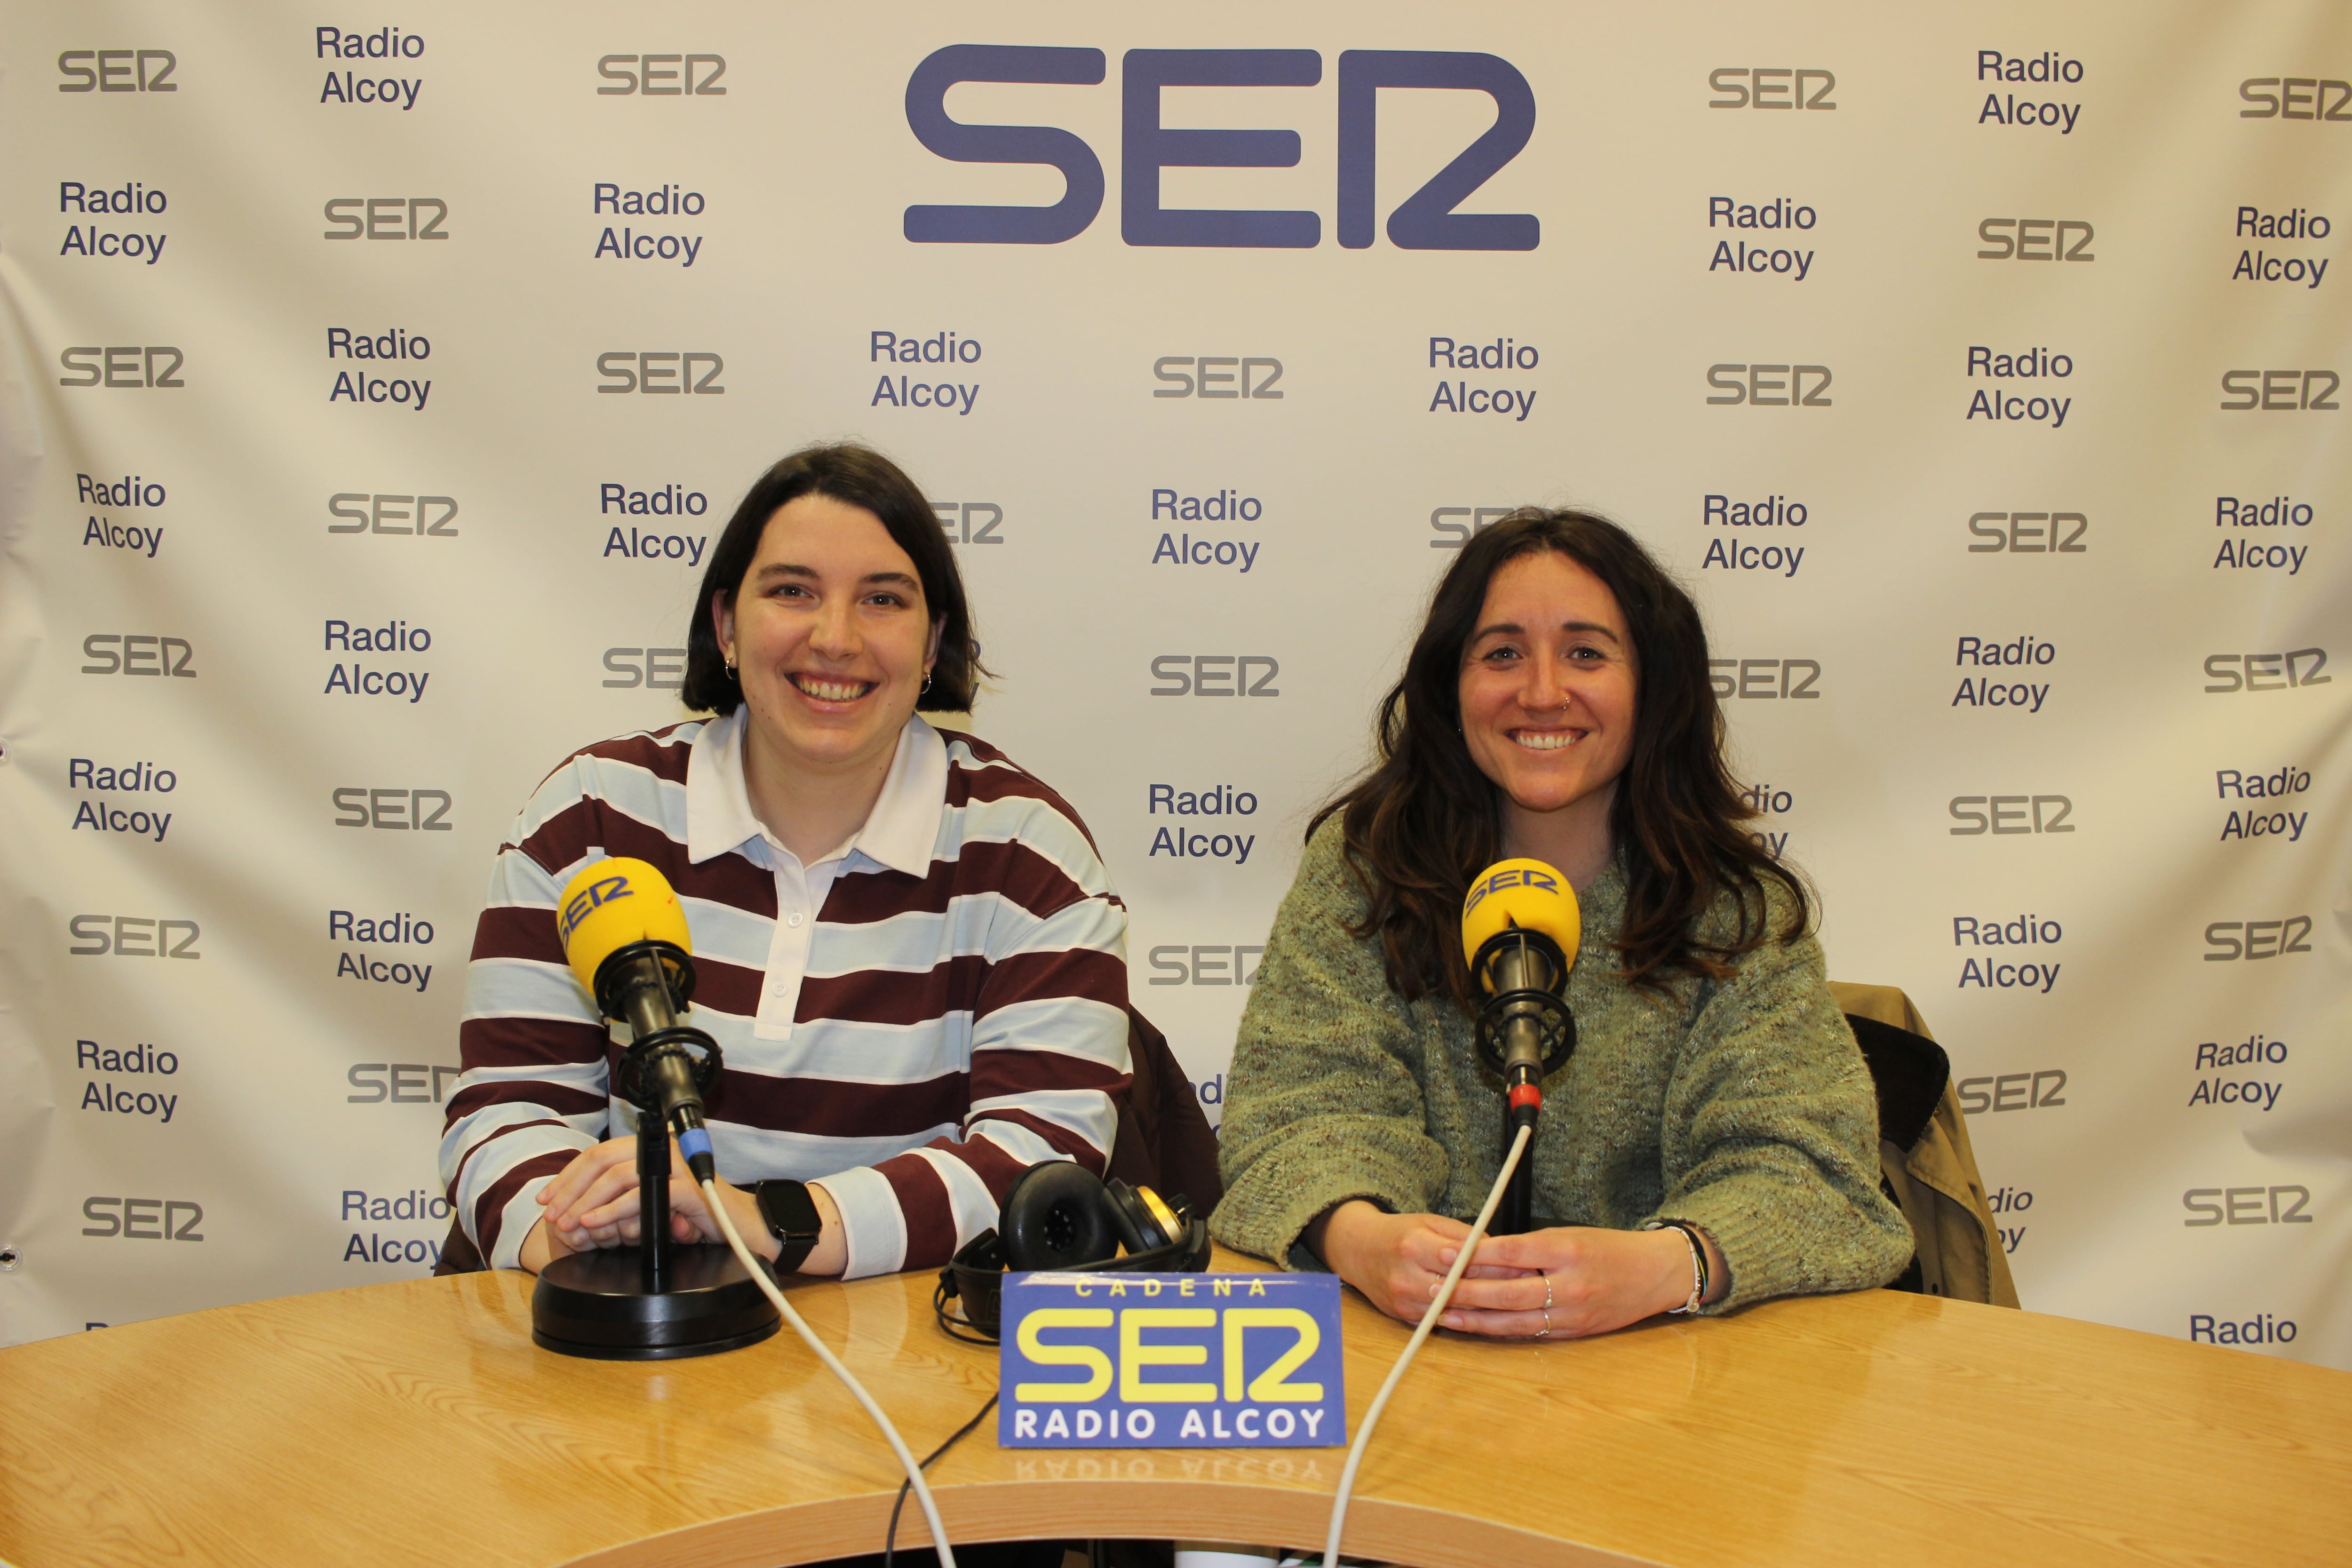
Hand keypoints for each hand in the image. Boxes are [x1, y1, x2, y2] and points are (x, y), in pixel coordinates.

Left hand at [515, 1136, 845, 1275]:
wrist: (748, 1232)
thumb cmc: (704, 1223)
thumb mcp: (655, 1211)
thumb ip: (626, 1204)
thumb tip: (579, 1215)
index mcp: (653, 1153)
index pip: (599, 1155)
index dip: (568, 1176)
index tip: (548, 1200)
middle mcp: (664, 1152)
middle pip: (602, 1159)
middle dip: (570, 1189)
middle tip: (553, 1216)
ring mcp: (677, 1166)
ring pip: (618, 1173)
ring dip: (586, 1200)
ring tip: (570, 1224)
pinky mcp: (688, 1187)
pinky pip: (643, 1194)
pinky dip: (613, 1210)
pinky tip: (596, 1223)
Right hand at [1309, 1201, 1529, 1323]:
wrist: (1357, 1251)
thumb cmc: (1400, 1232)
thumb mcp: (1430, 1221)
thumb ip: (1464, 1237)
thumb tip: (1501, 1251)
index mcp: (1413, 1246)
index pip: (1462, 1260)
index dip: (1495, 1264)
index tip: (1523, 1265)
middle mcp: (1406, 1277)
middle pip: (1461, 1289)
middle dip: (1497, 1288)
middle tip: (1528, 1287)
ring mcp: (1404, 1302)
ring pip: (1455, 1310)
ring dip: (1486, 1307)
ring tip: (1515, 1302)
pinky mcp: (1404, 1318)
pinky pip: (1442, 1320)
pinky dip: (1466, 1317)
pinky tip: (1489, 1313)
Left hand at [1436, 1225, 1716, 1339]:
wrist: (1656, 1274)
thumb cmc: (1608, 1247)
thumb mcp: (1571, 1235)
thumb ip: (1529, 1247)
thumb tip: (1481, 1253)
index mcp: (1567, 1250)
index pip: (1511, 1253)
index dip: (1474, 1255)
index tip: (1445, 1253)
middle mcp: (1569, 1285)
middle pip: (1507, 1292)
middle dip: (1465, 1292)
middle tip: (1431, 1288)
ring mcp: (1572, 1314)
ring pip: (1514, 1320)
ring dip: (1475, 1319)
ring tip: (1442, 1314)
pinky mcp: (1574, 1333)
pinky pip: (1529, 1333)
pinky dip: (1499, 1331)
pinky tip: (1476, 1328)